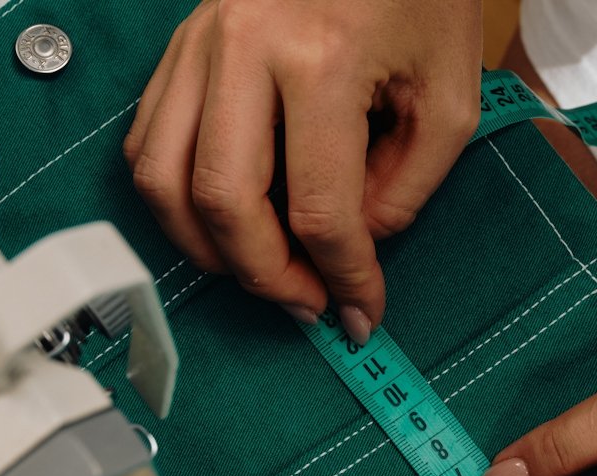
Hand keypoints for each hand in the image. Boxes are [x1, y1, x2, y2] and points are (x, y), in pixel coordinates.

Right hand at [124, 0, 482, 342]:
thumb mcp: (448, 96)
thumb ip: (406, 188)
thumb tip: (348, 250)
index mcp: (322, 57)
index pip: (319, 208)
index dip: (343, 277)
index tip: (360, 311)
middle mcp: (243, 46)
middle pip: (223, 202)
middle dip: (266, 276)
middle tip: (307, 302)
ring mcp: (199, 42)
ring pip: (163, 178)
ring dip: (207, 248)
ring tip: (261, 269)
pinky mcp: (180, 45)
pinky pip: (147, 141)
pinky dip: (175, 199)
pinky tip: (223, 218)